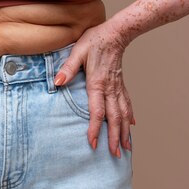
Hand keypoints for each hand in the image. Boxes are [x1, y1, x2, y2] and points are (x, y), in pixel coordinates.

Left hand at [53, 21, 135, 157]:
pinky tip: (132, 125)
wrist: (116, 32)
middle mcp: (110, 89)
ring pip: (123, 114)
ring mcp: (117, 87)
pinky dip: (130, 116)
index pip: (96, 111)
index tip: (93, 143)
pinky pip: (127, 103)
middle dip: (114, 138)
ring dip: (124, 132)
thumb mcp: (77, 51)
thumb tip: (56, 82)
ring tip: (126, 148)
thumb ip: (68, 68)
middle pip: (113, 118)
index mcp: (98, 83)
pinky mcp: (120, 84)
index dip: (94, 129)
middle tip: (114, 155)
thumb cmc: (95, 40)